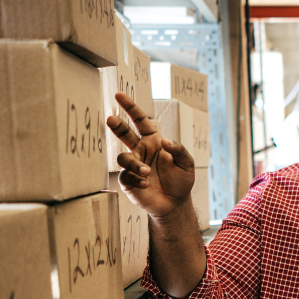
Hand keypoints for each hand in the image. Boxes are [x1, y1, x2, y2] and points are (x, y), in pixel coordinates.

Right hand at [106, 93, 195, 217]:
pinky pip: (126, 177)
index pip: (140, 121)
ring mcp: (133, 166)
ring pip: (124, 158)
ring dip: (134, 164)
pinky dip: (136, 179)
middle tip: (111, 119)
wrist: (175, 203)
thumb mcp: (187, 163)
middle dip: (117, 125)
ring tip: (147, 172)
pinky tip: (146, 184)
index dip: (130, 108)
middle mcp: (141, 151)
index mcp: (153, 141)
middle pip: (124, 134)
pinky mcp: (128, 182)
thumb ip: (179, 150)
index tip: (119, 95)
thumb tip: (165, 141)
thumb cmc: (181, 180)